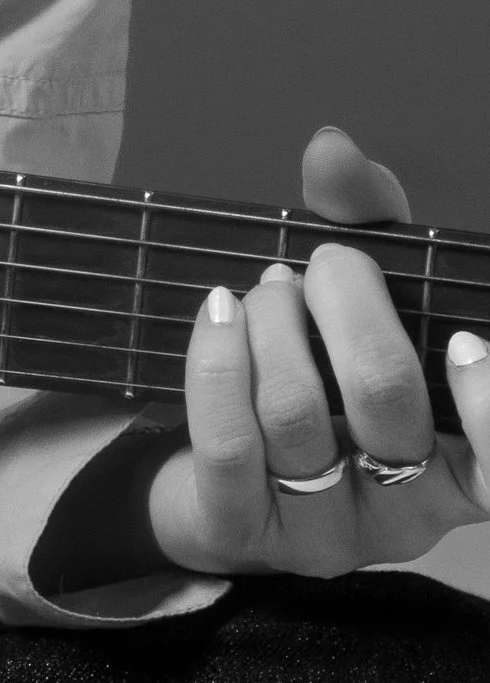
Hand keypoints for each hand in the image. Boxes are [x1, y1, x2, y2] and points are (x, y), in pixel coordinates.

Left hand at [145, 124, 489, 577]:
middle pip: (385, 397)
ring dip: (273, 323)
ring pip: (297, 413)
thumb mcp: (361, 298)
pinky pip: (229, 442)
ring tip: (269, 291)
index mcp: (462, 467)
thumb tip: (331, 149)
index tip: (460, 337)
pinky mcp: (247, 533)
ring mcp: (326, 532)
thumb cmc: (324, 374)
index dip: (489, 404)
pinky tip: (221, 311)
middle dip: (346, 303)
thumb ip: (365, 223)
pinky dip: (219, 359)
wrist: (221, 474)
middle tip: (324, 267)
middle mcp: (407, 512)